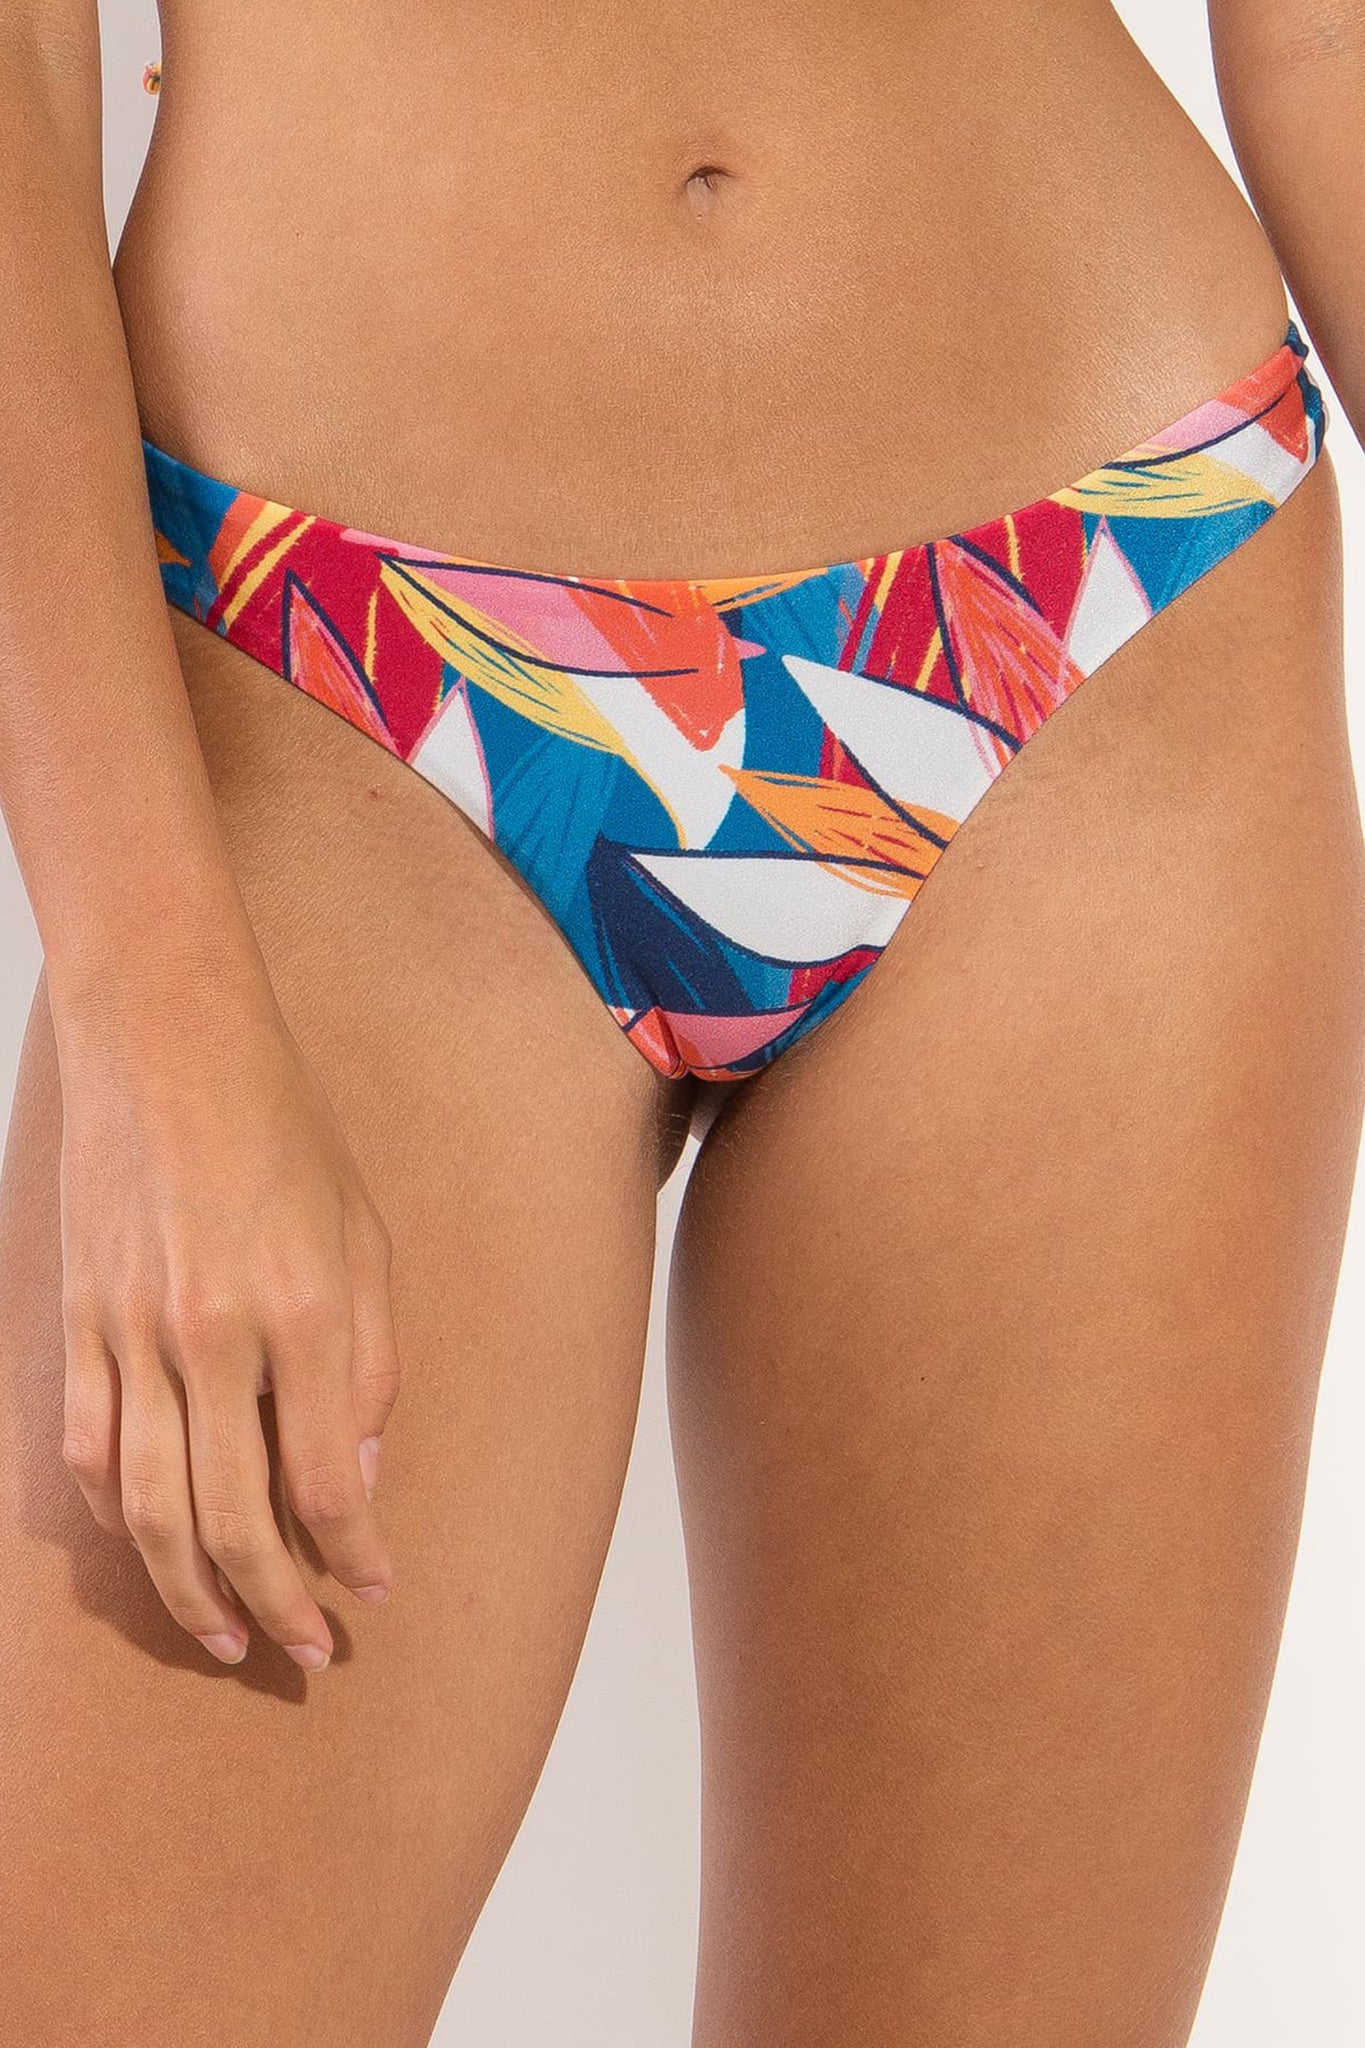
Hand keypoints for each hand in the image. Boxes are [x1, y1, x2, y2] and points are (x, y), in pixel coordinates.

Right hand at [52, 966, 398, 1669]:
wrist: (168, 1044)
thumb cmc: (287, 1131)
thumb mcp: (366, 1237)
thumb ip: (368, 1362)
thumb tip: (355, 1475)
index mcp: (306, 1313)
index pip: (327, 1482)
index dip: (355, 1554)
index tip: (376, 1589)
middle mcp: (215, 1337)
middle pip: (235, 1519)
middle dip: (280, 1603)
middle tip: (309, 1655)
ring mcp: (132, 1335)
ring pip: (149, 1508)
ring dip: (191, 1590)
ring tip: (228, 1636)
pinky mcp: (78, 1324)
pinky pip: (87, 1451)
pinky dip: (116, 1518)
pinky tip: (151, 1550)